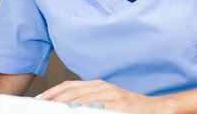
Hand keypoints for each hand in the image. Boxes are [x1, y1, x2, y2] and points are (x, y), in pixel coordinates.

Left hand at [38, 80, 175, 113]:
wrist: (155, 109)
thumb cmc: (130, 107)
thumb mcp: (107, 100)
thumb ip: (89, 101)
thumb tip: (69, 107)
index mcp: (98, 85)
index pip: (70, 85)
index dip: (54, 91)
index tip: (41, 98)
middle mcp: (103, 87)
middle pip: (73, 91)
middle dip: (54, 98)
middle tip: (42, 104)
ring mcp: (112, 95)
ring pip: (82, 98)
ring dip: (65, 103)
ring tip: (52, 108)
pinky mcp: (119, 104)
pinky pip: (98, 106)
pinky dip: (84, 107)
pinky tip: (74, 110)